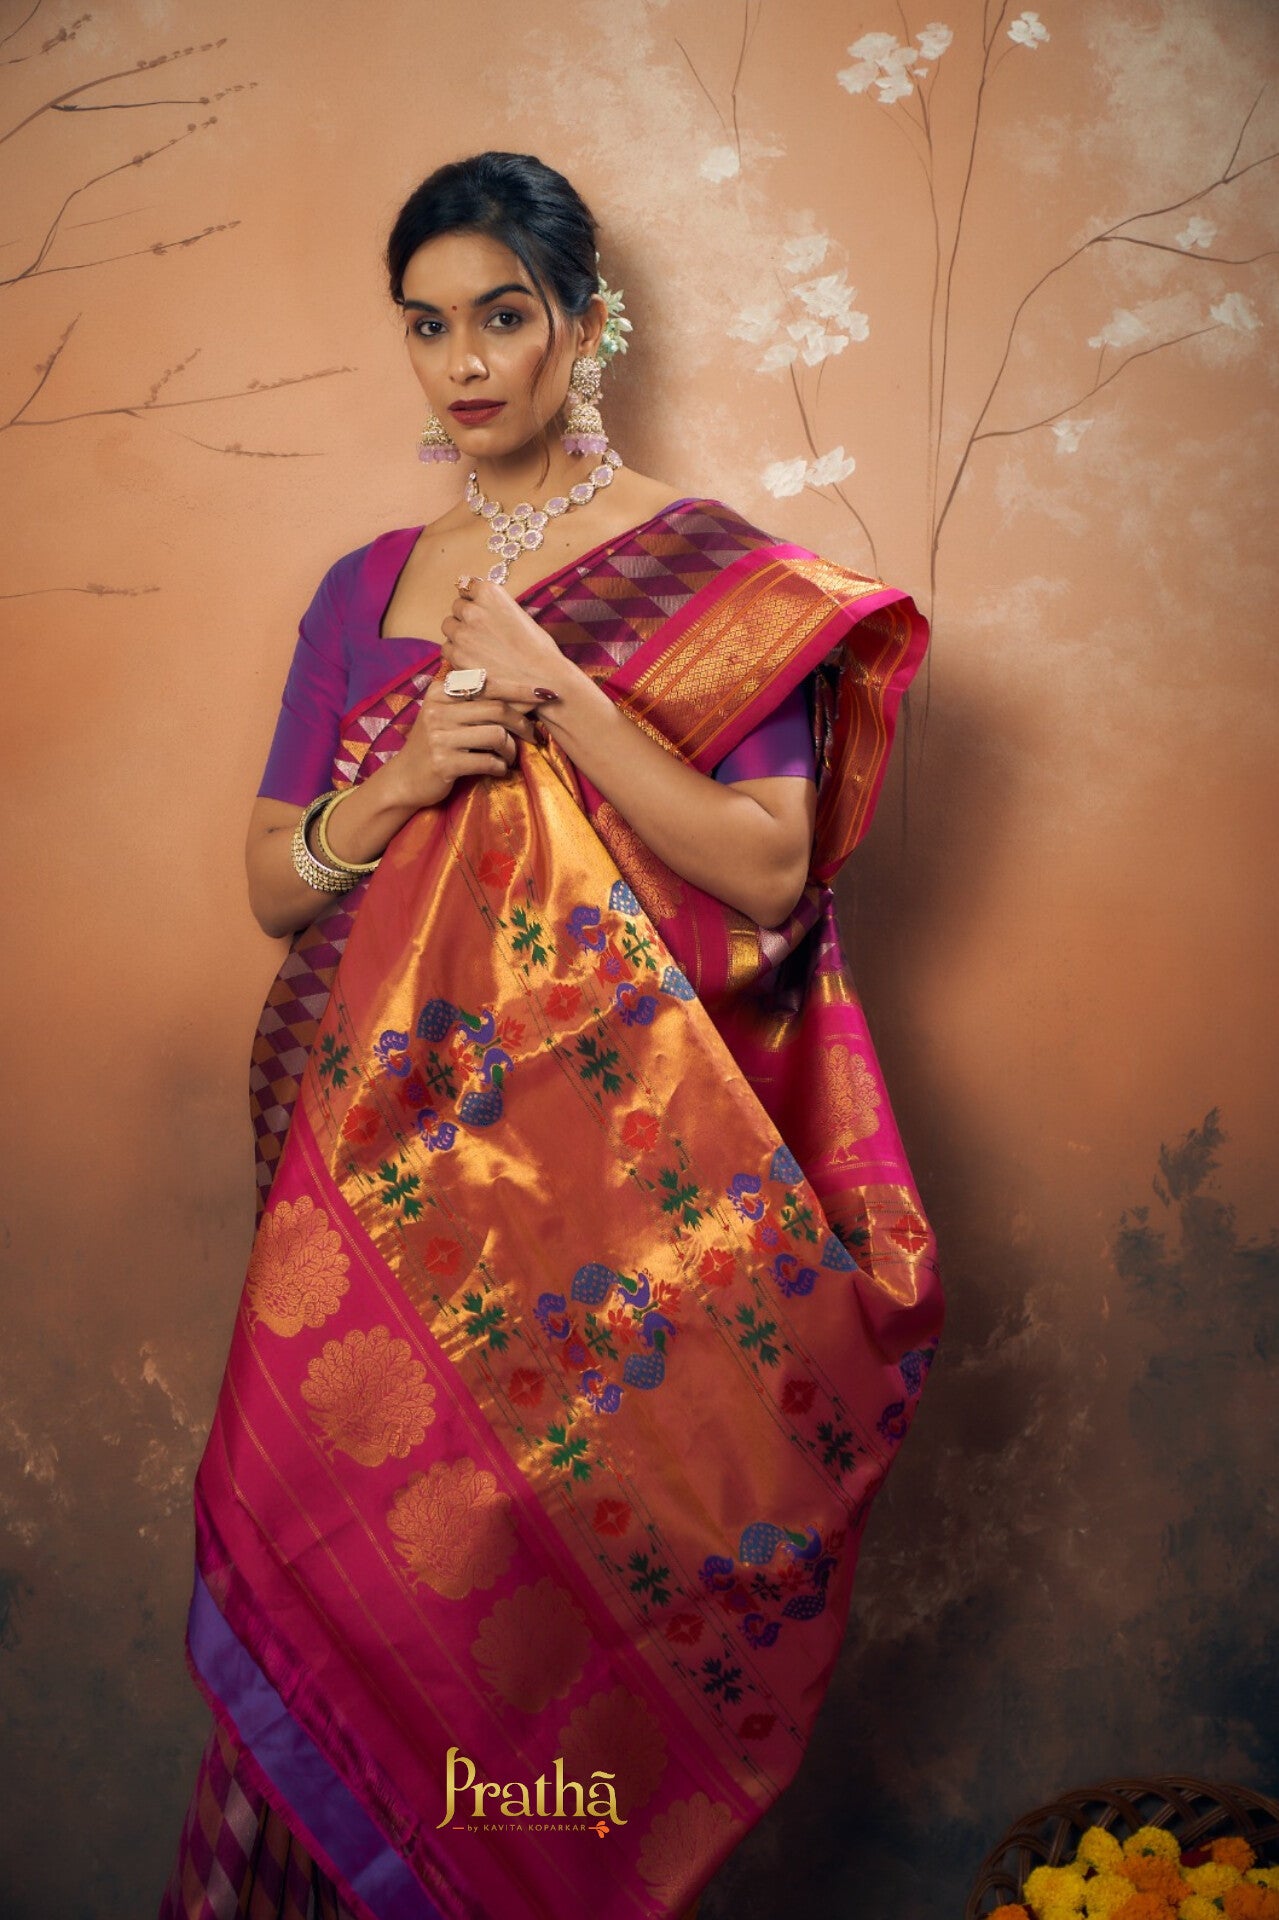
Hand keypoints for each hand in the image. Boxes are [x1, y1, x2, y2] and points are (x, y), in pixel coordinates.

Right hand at [385, 669, 540, 809]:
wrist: (403, 780)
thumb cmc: (434, 745)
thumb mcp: (445, 716)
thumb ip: (473, 702)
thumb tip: (522, 696)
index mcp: (439, 692)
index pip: (487, 684)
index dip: (519, 689)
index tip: (545, 693)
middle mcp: (438, 710)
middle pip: (496, 708)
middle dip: (522, 722)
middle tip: (533, 735)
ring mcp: (439, 737)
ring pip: (496, 735)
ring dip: (510, 749)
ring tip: (508, 757)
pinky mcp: (444, 763)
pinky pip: (488, 761)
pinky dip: (500, 767)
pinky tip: (499, 769)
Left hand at [440, 576, 567, 694]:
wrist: (544, 678)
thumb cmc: (538, 648)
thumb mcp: (517, 613)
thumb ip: (493, 607)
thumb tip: (477, 608)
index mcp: (490, 593)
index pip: (467, 586)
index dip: (474, 599)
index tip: (479, 608)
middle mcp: (472, 610)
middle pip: (456, 607)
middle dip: (466, 617)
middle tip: (483, 632)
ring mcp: (462, 634)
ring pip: (448, 627)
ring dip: (459, 634)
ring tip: (478, 647)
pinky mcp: (458, 658)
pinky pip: (447, 649)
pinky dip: (456, 654)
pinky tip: (474, 660)